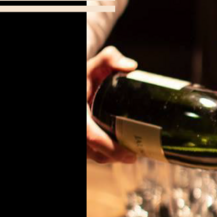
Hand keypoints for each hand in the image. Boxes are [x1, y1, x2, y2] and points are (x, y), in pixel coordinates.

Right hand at [87, 47, 137, 163]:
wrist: (79, 87)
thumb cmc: (84, 78)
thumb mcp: (94, 65)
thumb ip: (110, 57)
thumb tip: (132, 66)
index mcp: (79, 114)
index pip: (92, 137)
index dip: (111, 149)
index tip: (130, 155)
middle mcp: (79, 127)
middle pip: (97, 153)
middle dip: (117, 157)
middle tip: (137, 155)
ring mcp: (80, 140)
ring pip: (96, 157)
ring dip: (113, 158)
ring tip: (131, 153)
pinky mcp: (83, 143)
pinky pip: (93, 155)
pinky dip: (107, 156)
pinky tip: (120, 152)